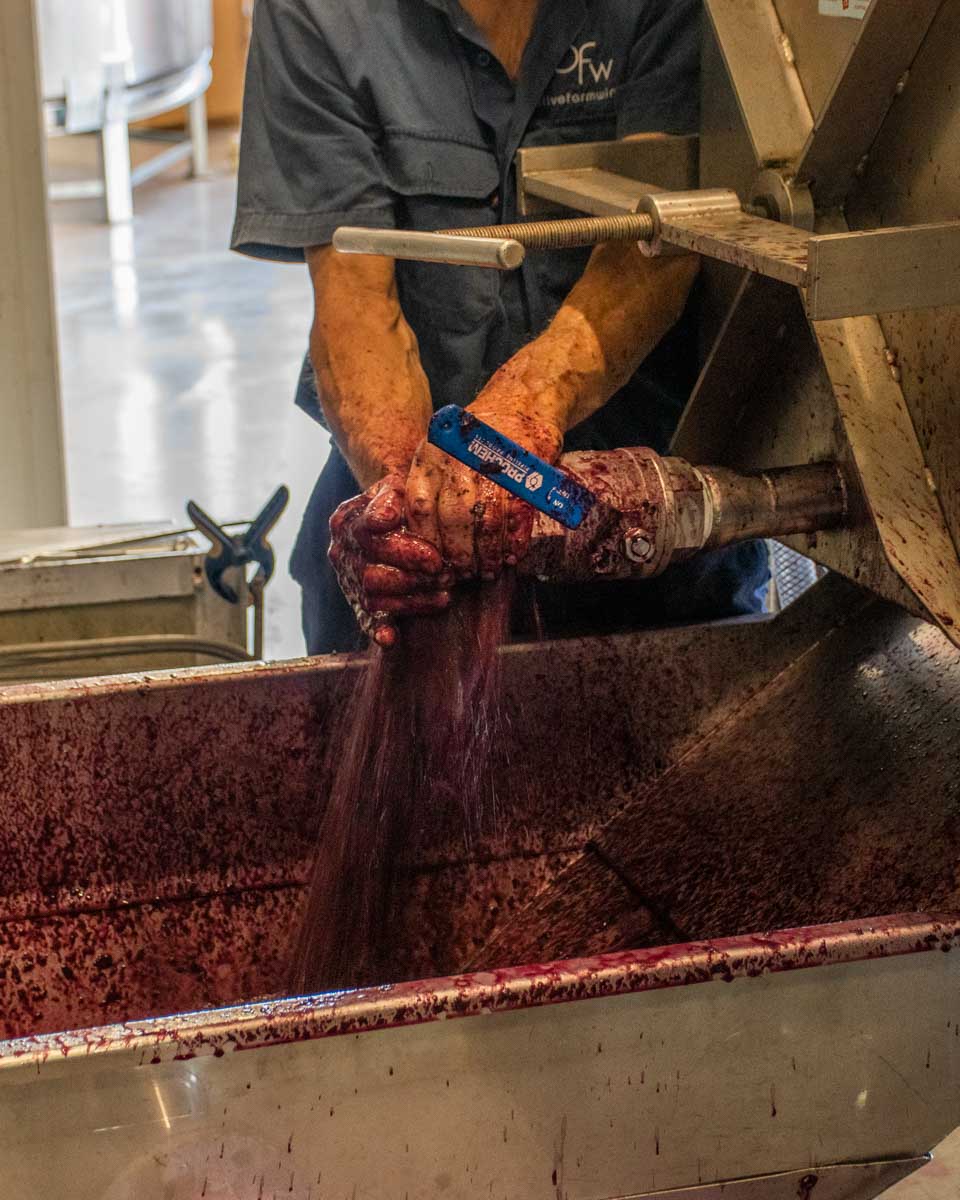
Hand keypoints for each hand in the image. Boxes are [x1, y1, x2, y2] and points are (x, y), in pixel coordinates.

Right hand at [328, 474, 452, 647]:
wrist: (395, 512)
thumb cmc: (402, 499)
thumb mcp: (397, 486)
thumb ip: (391, 496)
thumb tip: (385, 518)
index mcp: (346, 520)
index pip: (368, 534)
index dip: (404, 549)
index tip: (433, 557)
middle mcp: (342, 552)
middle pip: (371, 573)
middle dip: (413, 577)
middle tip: (445, 574)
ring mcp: (349, 580)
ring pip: (375, 597)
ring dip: (412, 599)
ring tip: (444, 592)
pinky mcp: (359, 603)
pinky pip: (366, 619)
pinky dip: (377, 629)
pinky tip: (389, 639)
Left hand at [405, 405, 562, 579]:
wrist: (522, 403)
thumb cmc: (478, 439)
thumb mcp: (443, 455)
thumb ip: (431, 492)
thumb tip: (426, 546)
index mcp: (431, 455)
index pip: (419, 507)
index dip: (427, 542)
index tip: (434, 564)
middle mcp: (457, 458)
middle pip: (453, 519)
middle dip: (459, 554)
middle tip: (464, 573)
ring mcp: (492, 462)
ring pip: (486, 520)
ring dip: (489, 553)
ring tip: (490, 570)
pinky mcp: (525, 469)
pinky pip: (517, 515)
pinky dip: (515, 540)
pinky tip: (512, 555)